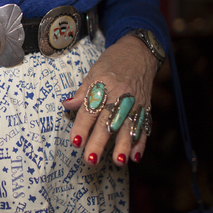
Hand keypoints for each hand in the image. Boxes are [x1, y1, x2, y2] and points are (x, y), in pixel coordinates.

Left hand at [62, 35, 158, 165]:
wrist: (140, 51)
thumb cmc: (113, 62)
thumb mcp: (94, 71)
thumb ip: (82, 92)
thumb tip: (66, 105)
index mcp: (103, 86)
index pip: (90, 110)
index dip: (82, 127)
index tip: (76, 142)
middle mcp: (119, 95)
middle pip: (107, 122)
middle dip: (99, 142)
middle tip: (90, 159)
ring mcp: (135, 102)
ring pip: (128, 127)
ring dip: (123, 145)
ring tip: (118, 162)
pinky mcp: (146, 107)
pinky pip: (144, 126)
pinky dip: (141, 142)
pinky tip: (135, 157)